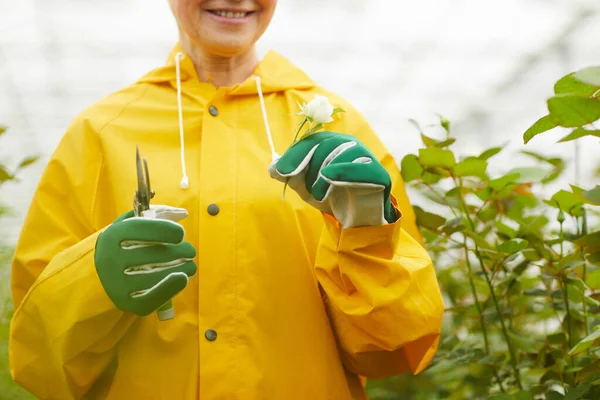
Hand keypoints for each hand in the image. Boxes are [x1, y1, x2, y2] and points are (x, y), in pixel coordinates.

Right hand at [94, 205, 196, 315]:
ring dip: (180, 270)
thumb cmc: (123, 246)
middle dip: (178, 252)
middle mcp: (111, 260)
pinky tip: (183, 278)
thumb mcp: (130, 226)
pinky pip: (152, 298)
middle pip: (152, 255)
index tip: (181, 234)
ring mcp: (117, 284)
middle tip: (190, 251)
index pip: (140, 229)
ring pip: (155, 276)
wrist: (101, 277)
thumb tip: (182, 213)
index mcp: (112, 236)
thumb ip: (154, 216)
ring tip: (191, 266)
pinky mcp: (126, 303)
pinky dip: (171, 289)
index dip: (164, 230)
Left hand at [269, 131, 397, 227]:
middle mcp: (349, 144)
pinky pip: (359, 169)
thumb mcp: (305, 186)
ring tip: (317, 194)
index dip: (295, 155)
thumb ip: (290, 175)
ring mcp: (365, 157)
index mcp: (332, 143)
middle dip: (307, 166)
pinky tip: (328, 178)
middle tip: (300, 186)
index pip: (312, 141)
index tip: (280, 172)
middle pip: (325, 145)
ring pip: (340, 154)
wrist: (356, 219)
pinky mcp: (378, 174)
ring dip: (322, 175)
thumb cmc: (330, 197)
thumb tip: (273, 168)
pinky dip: (341, 172)